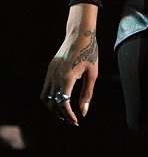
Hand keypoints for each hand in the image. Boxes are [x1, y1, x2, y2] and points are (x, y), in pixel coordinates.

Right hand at [42, 4, 99, 125]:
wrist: (80, 35)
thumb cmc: (90, 53)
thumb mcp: (93, 74)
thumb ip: (87, 94)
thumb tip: (83, 112)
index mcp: (67, 78)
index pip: (62, 103)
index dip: (69, 115)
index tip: (76, 121)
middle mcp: (55, 76)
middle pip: (52, 103)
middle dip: (61, 114)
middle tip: (72, 121)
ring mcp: (50, 72)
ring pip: (45, 97)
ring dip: (53, 108)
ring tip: (64, 114)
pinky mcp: (49, 69)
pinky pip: (45, 88)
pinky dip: (50, 98)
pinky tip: (60, 101)